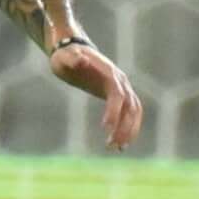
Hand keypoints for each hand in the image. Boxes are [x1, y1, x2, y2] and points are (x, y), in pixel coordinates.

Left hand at [51, 35, 143, 149]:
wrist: (74, 50)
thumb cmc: (65, 56)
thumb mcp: (63, 58)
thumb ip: (72, 59)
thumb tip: (80, 60)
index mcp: (109, 73)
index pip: (117, 94)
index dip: (114, 110)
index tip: (105, 127)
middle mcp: (120, 80)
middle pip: (131, 106)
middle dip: (124, 126)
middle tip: (112, 145)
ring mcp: (122, 87)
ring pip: (135, 111)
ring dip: (130, 130)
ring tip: (118, 148)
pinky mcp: (119, 95)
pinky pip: (130, 113)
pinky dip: (129, 127)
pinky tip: (120, 143)